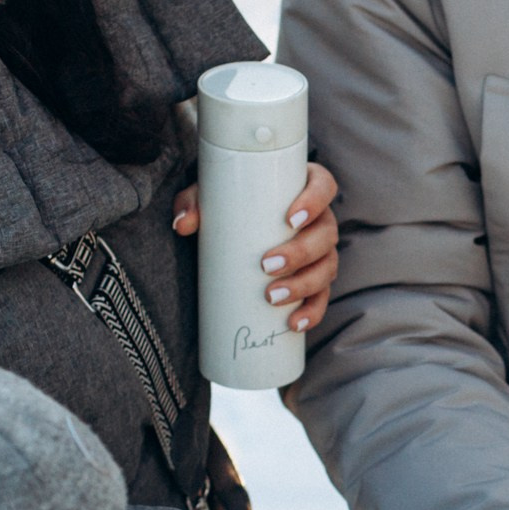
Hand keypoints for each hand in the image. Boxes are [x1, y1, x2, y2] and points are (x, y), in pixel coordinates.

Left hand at [172, 161, 342, 332]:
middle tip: (266, 265)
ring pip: (326, 268)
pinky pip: (321, 298)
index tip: (290, 219)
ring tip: (272, 297)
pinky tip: (294, 323)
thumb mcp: (210, 197)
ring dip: (304, 285)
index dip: (315, 201)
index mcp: (305, 188)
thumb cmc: (229, 204)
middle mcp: (320, 221)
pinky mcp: (315, 280)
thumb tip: (182, 225)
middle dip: (301, 253)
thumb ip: (192, 203)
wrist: (233, 231)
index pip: (323, 187)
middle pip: (325, 234)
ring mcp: (321, 252)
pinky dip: (311, 311)